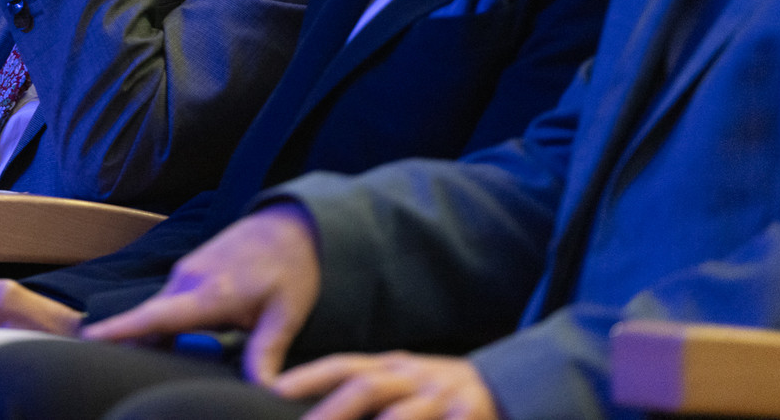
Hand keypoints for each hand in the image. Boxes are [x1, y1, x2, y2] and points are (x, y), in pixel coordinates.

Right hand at [83, 203, 320, 382]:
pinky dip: (165, 324)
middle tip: (123, 373)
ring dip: (153, 336)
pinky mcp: (189, 271)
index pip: (157, 316)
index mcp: (210, 292)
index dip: (123, 329)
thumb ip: (265, 352)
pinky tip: (172, 344)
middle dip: (132, 344)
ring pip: (159, 312)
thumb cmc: (291, 269)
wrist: (292, 224)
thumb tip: (262, 390)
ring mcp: (186, 271)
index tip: (89, 336)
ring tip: (147, 365)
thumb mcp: (286, 314)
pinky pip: (168, 303)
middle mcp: (189, 278)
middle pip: (150, 319)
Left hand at [274, 353, 498, 419]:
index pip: (343, 365)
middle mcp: (413, 377)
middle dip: (332, 410)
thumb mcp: (401, 380)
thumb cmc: (438, 391)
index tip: (274, 390)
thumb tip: (312, 407)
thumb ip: (365, 389)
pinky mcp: (473, 415)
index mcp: (391, 367)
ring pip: (405, 414)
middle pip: (367, 387)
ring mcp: (444, 396)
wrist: (506, 386)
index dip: (308, 377)